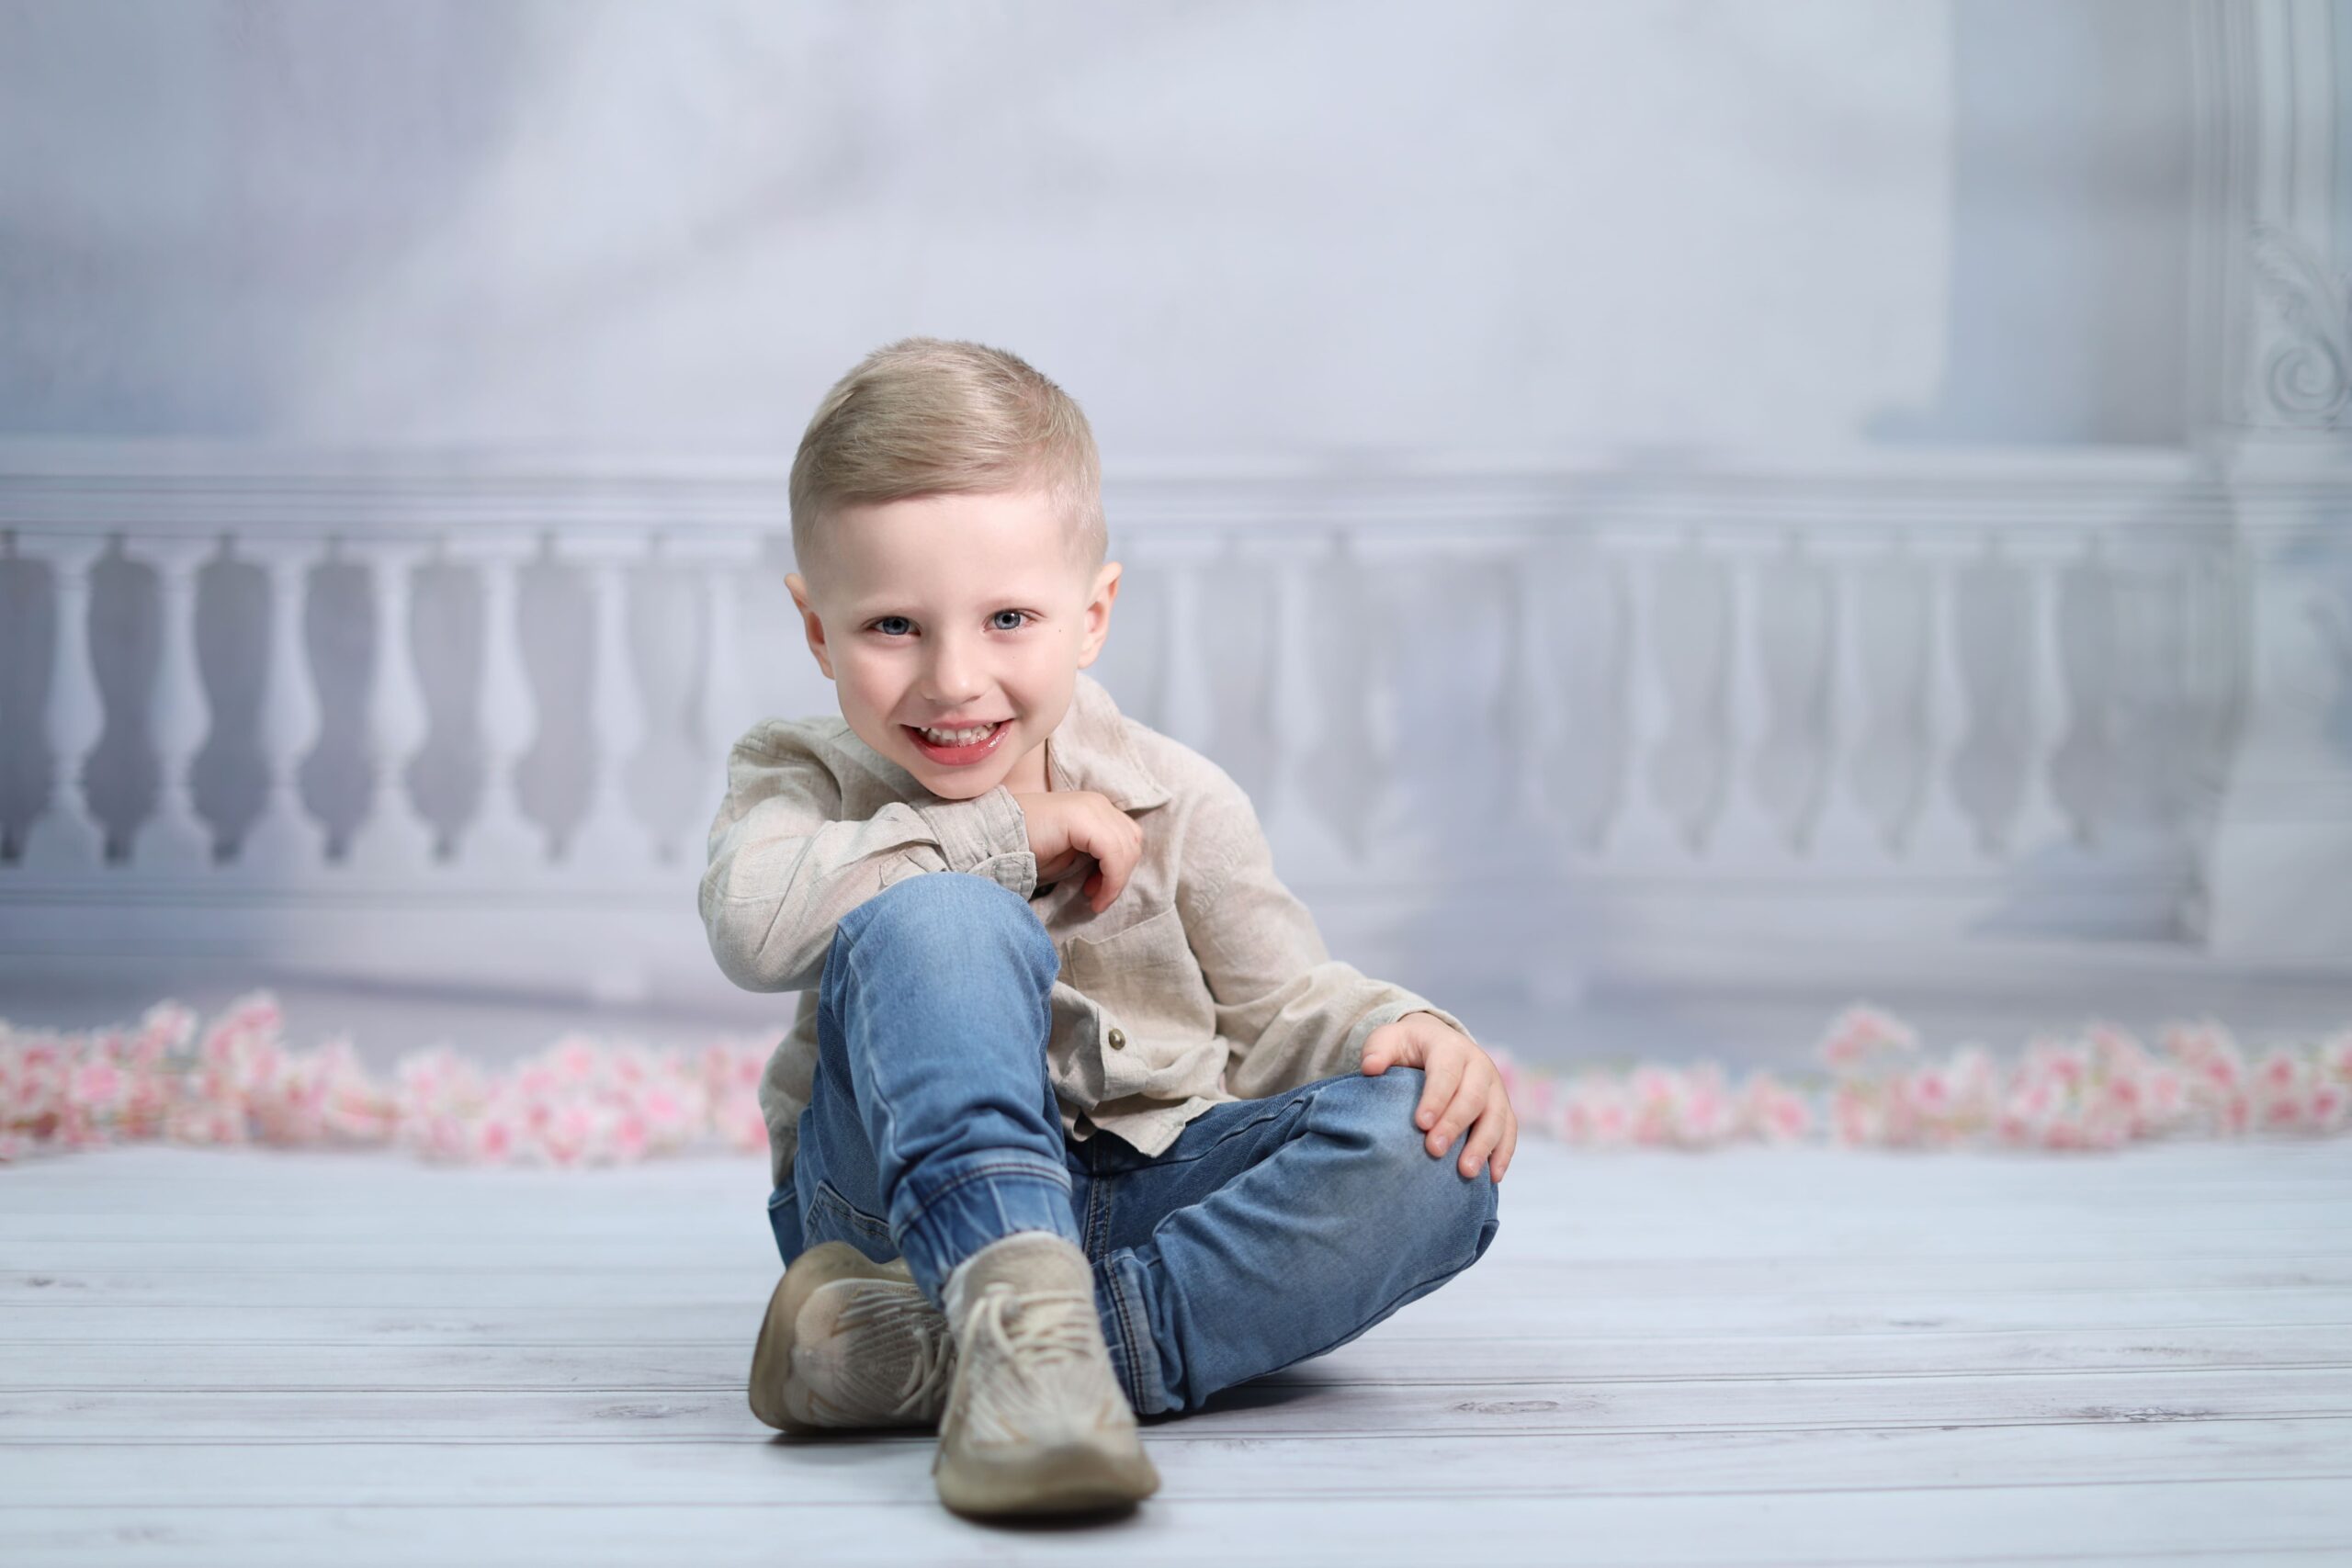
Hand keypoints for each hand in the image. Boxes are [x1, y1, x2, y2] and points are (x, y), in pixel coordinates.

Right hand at [1009, 789, 1141, 914]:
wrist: (995, 837)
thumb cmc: (1027, 848)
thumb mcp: (1071, 853)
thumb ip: (1095, 855)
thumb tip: (1115, 874)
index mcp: (1095, 807)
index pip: (1126, 837)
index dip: (1120, 868)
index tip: (1098, 892)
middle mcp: (1097, 803)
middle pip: (1131, 842)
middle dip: (1119, 875)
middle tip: (1097, 898)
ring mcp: (1091, 807)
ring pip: (1126, 848)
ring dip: (1115, 881)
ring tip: (1095, 900)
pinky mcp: (1083, 818)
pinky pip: (1112, 853)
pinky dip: (1111, 879)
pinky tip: (1094, 895)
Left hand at [1360, 1012, 1515, 1182]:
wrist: (1437, 1045)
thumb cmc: (1409, 1048)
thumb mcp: (1390, 1040)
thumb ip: (1378, 1050)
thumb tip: (1371, 1068)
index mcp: (1451, 1048)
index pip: (1446, 1072)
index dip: (1436, 1098)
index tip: (1421, 1123)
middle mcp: (1479, 1066)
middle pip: (1473, 1097)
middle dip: (1455, 1124)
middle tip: (1435, 1150)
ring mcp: (1495, 1088)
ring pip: (1496, 1116)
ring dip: (1483, 1145)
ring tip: (1466, 1172)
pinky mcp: (1503, 1108)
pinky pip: (1509, 1131)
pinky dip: (1503, 1154)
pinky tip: (1493, 1177)